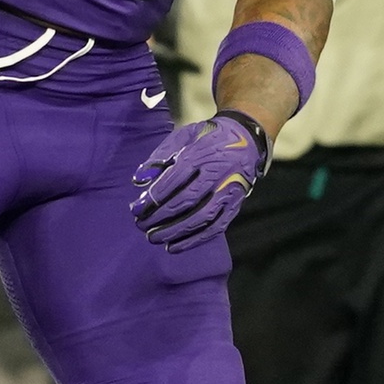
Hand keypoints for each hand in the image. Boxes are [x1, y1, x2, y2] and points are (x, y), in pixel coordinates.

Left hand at [131, 112, 267, 251]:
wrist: (247, 139)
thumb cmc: (207, 137)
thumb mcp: (182, 136)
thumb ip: (160, 156)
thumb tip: (139, 179)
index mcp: (200, 155)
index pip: (173, 180)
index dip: (153, 197)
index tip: (136, 208)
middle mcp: (216, 175)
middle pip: (186, 201)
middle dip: (160, 216)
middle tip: (141, 225)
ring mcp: (228, 192)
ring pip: (201, 217)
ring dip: (176, 231)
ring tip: (154, 238)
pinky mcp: (235, 205)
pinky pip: (216, 227)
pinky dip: (195, 239)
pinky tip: (176, 246)